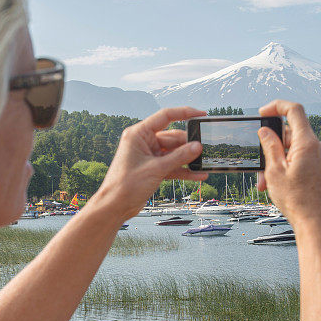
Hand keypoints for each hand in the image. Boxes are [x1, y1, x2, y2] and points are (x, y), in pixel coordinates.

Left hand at [95, 107, 208, 221]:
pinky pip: (172, 166)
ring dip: (188, 159)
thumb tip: (197, 147)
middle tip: (205, 149)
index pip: (165, 117)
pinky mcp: (153, 169)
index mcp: (139, 134)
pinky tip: (198, 175)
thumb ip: (179, 157)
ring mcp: (149, 156)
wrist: (115, 206)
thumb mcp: (156, 169)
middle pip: (173, 137)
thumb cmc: (125, 185)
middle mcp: (144, 142)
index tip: (201, 114)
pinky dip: (183, 170)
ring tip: (204, 163)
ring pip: (174, 153)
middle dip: (189, 144)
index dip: (185, 113)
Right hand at [256, 100, 320, 226]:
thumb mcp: (274, 171)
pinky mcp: (319, 166)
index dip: (277, 106)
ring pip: (292, 148)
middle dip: (271, 146)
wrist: (314, 222)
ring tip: (265, 182)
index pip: (294, 110)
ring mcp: (319, 156)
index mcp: (306, 143)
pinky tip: (275, 183)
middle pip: (289, 133)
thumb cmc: (296, 199)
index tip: (262, 113)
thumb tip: (265, 131)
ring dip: (276, 160)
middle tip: (258, 164)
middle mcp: (316, 146)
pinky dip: (285, 165)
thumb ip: (270, 146)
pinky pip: (299, 157)